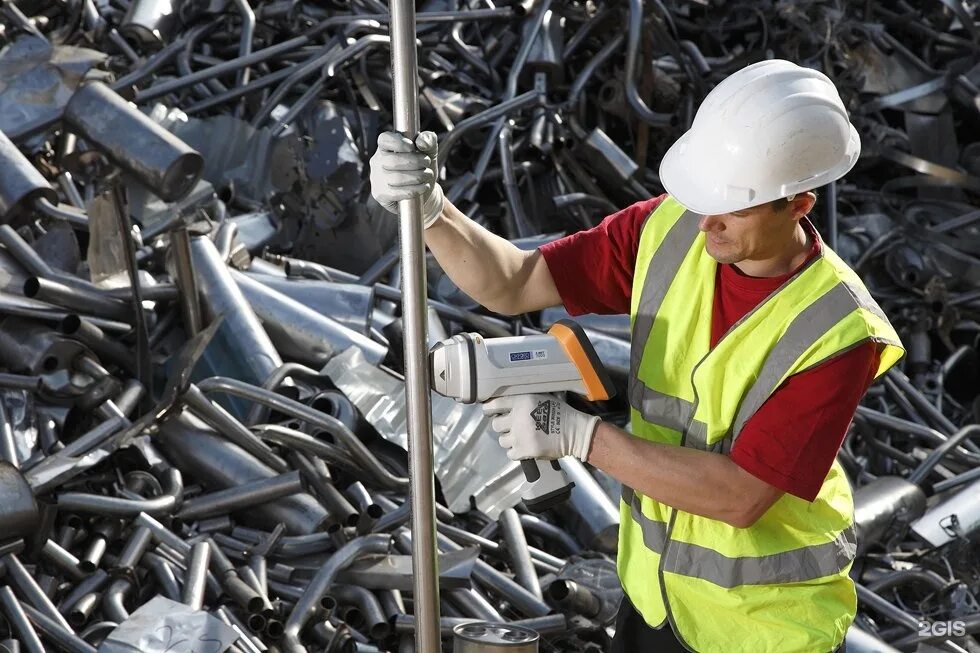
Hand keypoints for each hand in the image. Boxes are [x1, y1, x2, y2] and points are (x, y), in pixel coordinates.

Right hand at [369, 131, 443, 227]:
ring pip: (396, 178)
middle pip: (393, 161)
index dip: (398, 142)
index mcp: (385, 146)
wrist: (422, 190)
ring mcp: (376, 179)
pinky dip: (414, 190)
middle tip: (427, 162)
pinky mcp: (380, 194)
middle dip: (415, 161)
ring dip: (417, 176)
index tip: (412, 147)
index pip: (384, 140)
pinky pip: (396, 193)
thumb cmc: (421, 167)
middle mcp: (377, 161)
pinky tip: (423, 186)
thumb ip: (428, 141)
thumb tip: (422, 142)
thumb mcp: (429, 151)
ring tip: (427, 175)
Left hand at [482, 394, 600, 461]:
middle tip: (511, 428)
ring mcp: (519, 436)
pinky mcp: (524, 451)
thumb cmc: (561, 413)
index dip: (489, 409)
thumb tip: (505, 405)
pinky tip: (524, 448)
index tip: (490, 412)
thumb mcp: (542, 398)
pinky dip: (515, 452)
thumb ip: (523, 401)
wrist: (574, 432)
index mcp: (521, 401)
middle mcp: (517, 417)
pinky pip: (510, 453)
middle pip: (495, 425)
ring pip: (502, 440)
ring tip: (520, 439)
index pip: (494, 404)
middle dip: (502, 427)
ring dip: (509, 440)